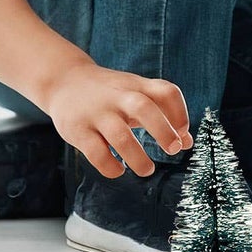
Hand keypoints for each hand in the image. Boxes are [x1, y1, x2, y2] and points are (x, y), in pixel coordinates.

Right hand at [41, 62, 192, 178]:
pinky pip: (96, 152)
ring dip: (137, 157)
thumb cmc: (111, 93)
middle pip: (144, 108)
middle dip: (163, 131)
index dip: (180, 112)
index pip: (166, 91)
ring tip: (147, 170)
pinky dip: (110, 166)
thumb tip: (187, 143)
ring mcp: (97, 113)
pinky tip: (118, 170)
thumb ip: (163, 114)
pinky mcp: (78, 130)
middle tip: (173, 149)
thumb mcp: (137, 95)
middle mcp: (118, 97)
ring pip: (119, 136)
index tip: (183, 133)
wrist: (64, 81)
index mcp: (137, 86)